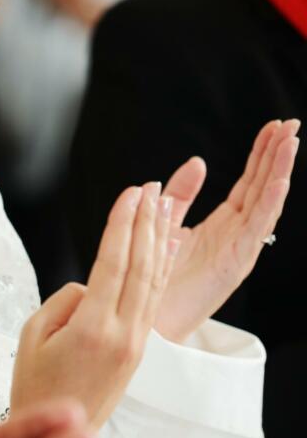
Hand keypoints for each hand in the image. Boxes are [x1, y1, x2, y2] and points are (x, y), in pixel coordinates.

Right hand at [11, 183, 176, 429]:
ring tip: (165, 206)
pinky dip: (163, 269)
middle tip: (151, 188)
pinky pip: (154, 299)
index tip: (129, 194)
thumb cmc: (36, 385)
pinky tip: (168, 247)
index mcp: (91, 328)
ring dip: (160, 240)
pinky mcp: (140, 349)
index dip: (121, 225)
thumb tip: (90, 285)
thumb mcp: (32, 336)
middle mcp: (122, 333)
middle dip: (146, 223)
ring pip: (154, 281)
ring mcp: (136, 342)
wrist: (61, 432)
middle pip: (141, 267)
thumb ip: (63, 301)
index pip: (113, 264)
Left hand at [155, 119, 298, 341]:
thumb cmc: (157, 274)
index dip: (262, 154)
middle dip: (277, 155)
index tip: (274, 127)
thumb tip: (198, 161)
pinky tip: (278, 181)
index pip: (249, 181)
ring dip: (279, 172)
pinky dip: (269, 203)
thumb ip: (182, 193)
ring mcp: (240, 248)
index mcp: (224, 223)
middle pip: (263, 187)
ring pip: (266, 203)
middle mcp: (237, 234)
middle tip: (291, 125)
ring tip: (291, 143)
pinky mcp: (236, 263)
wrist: (146, 313)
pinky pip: (257, 229)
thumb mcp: (168, 221)